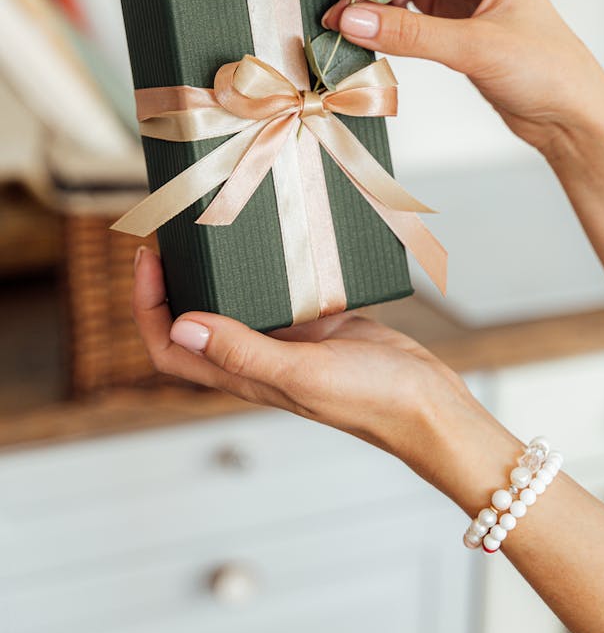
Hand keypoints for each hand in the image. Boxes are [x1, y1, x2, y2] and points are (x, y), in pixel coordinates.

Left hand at [131, 247, 490, 473]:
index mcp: (243, 375)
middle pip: (194, 322)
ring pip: (235, 304)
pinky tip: (272, 240)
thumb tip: (182, 326)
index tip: (149, 260)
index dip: (148, 309)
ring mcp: (287, 340)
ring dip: (216, 273)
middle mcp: (257, 357)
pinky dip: (266, 268)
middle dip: (174, 282)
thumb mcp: (302, 373)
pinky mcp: (316, 324)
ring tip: (212, 229)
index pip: (171, 348)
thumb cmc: (369, 398)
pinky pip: (278, 293)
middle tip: (173, 235)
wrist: (426, 403)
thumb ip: (244, 352)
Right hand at [323, 0, 603, 154]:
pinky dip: (378, 12)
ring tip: (344, 20)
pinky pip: (399, 0)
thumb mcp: (476, 49)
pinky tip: (365, 33)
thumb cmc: (545, 70)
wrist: (568, 112)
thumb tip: (349, 20)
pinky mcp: (442, 16)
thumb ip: (411, 34)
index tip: (345, 13)